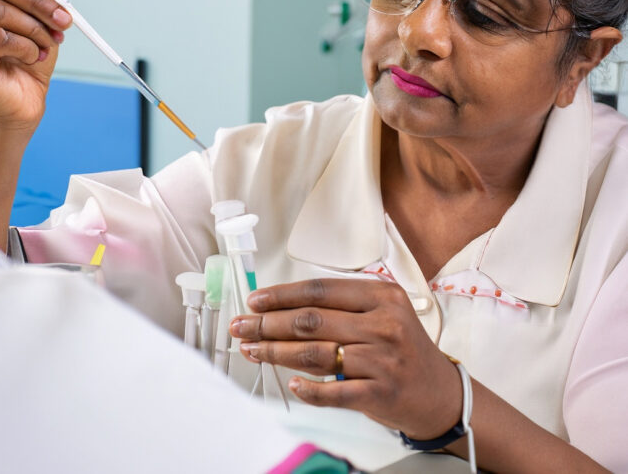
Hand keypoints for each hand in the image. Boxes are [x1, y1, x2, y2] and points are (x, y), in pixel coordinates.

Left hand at [229, 278, 461, 438]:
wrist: (440, 392)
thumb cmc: (402, 349)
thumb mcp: (383, 313)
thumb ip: (342, 305)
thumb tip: (283, 306)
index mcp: (381, 296)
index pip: (319, 291)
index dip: (281, 295)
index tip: (255, 301)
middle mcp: (384, 324)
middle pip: (311, 321)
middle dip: (269, 324)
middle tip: (243, 327)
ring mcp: (383, 359)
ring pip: (316, 353)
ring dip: (277, 352)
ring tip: (253, 351)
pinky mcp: (381, 392)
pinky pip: (335, 391)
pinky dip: (309, 389)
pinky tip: (291, 383)